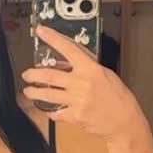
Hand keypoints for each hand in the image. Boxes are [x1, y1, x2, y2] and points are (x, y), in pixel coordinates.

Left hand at [21, 24, 144, 141]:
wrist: (125, 121)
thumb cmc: (118, 98)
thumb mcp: (106, 75)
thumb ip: (88, 68)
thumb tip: (71, 62)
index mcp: (91, 70)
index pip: (69, 49)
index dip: (53, 39)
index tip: (41, 31)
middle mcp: (83, 84)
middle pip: (51, 75)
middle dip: (34, 74)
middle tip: (26, 74)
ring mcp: (78, 101)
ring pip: (49, 95)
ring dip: (35, 92)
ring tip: (28, 91)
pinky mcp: (76, 116)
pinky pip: (57, 113)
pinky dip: (50, 111)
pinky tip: (47, 109)